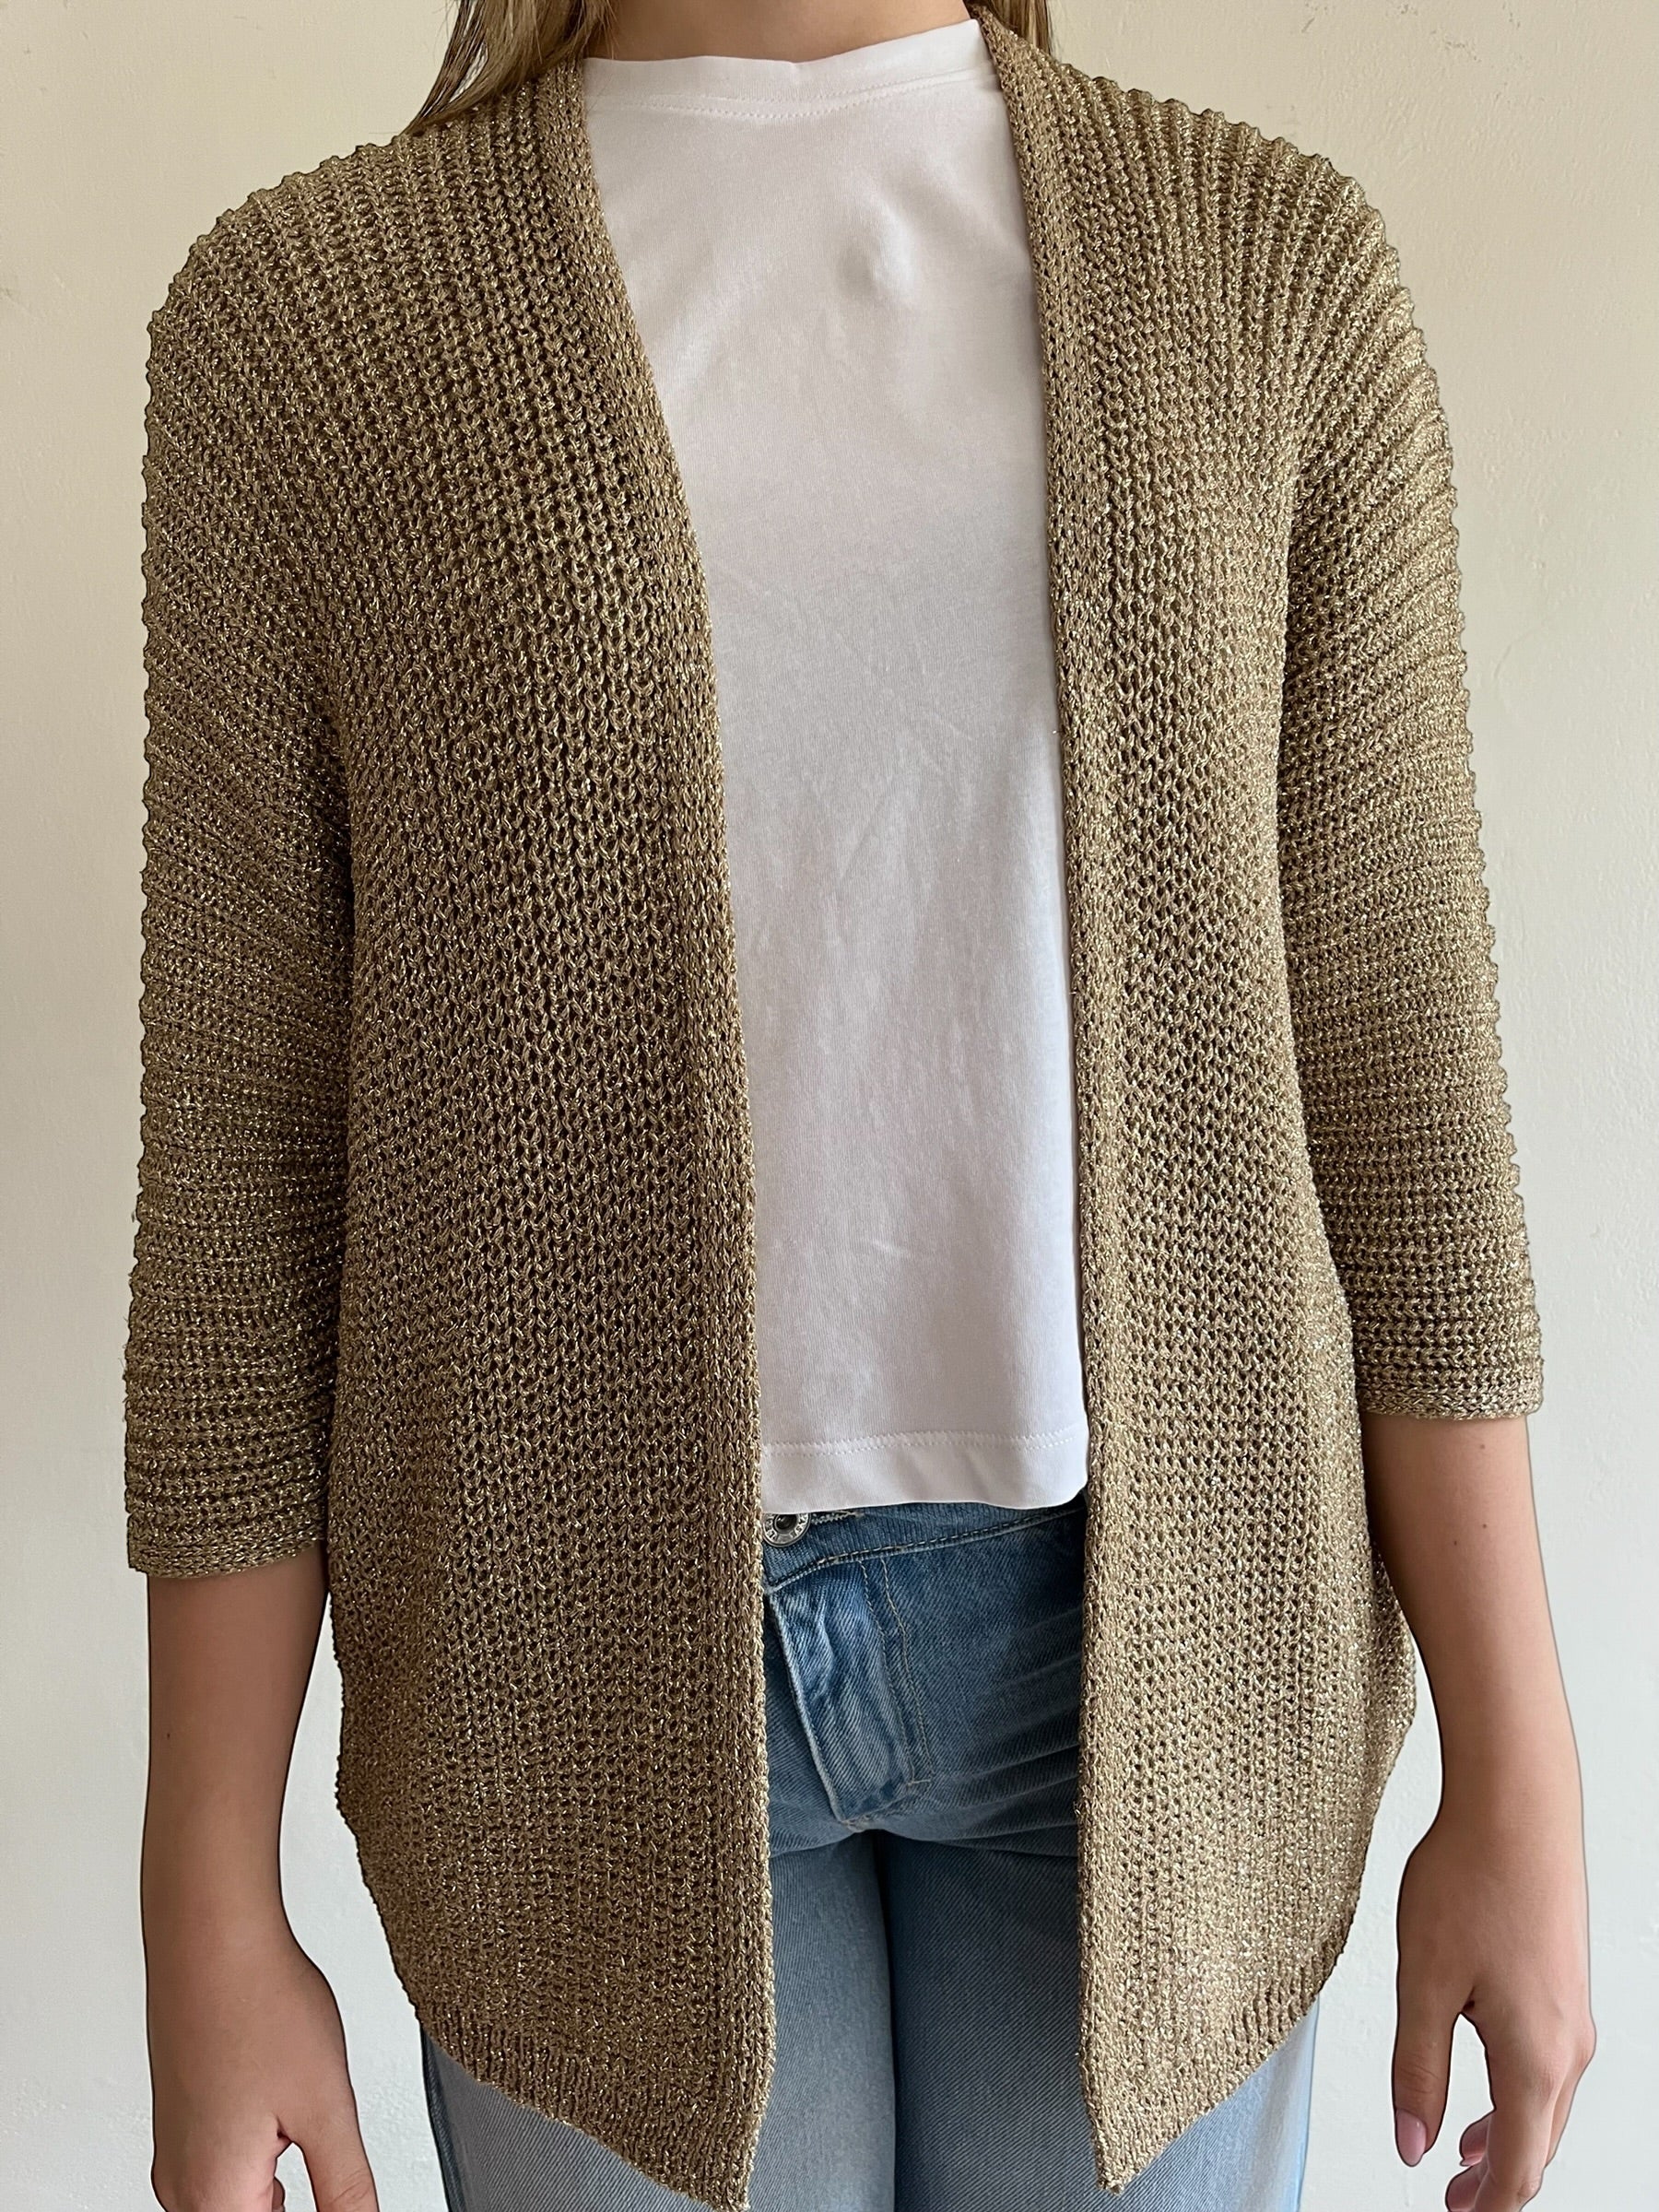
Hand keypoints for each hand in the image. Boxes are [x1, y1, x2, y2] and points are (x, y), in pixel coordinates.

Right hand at [145, 1906, 378, 2211]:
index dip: (316, 2206)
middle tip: (320, 2140)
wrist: (210, 1937)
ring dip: (279, 2186)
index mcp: (215, 2196)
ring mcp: (177, 2149)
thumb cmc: (259, 2006)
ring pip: (237, 2197)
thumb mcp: (327, 2108)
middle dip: (298, 2200)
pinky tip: (286, 2115)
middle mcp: (183, 2184)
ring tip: (306, 2125)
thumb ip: (347, 2189)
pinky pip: (223, 2164)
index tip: (332, 2175)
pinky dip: (261, 2157)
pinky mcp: (182, 2118)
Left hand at [1392, 1775, 1593, 2209]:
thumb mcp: (1422, 1980)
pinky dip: (1519, 2096)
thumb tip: (1413, 2146)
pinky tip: (1484, 2085)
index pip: (1516, 2169)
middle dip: (1496, 2184)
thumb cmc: (1471, 1879)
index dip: (1485, 2209)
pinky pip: (1549, 2066)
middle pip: (1538, 2146)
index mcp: (1534, 2060)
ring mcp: (1573, 2015)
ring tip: (1461, 2161)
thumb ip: (1416, 2070)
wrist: (1518, 1805)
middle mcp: (1568, 2047)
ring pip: (1546, 2107)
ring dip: (1507, 2140)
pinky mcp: (1566, 1985)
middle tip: (1453, 2206)